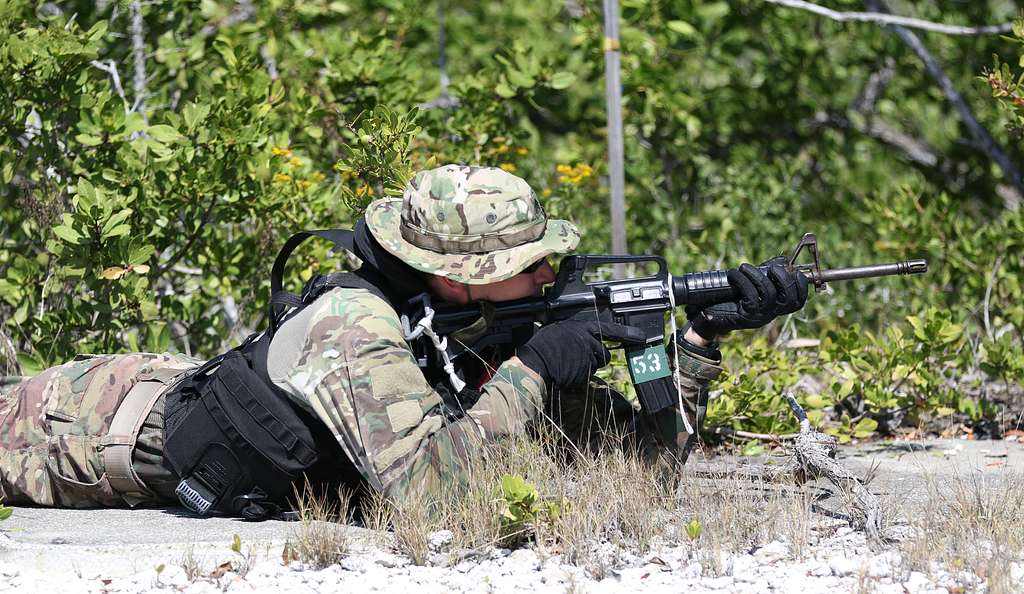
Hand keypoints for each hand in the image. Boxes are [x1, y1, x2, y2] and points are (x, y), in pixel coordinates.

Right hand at [517, 320, 643, 387]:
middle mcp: (589, 342)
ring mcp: (589, 358)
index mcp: (583, 328)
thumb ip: (576, 332)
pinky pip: (588, 375)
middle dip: (596, 356)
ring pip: (596, 365)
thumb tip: (583, 335)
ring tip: (568, 362)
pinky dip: (580, 374)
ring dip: (587, 365)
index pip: (611, 330)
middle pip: (604, 353)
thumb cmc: (543, 345)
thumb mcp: (560, 329)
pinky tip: (566, 370)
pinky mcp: (586, 372)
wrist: (536, 362)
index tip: (641, 336)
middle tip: (577, 356)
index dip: (628, 333)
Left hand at [686, 256, 807, 340]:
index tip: (792, 270)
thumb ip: (767, 273)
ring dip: (757, 275)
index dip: (800, 285)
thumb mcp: (752, 285)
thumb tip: (784, 260)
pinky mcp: (746, 316)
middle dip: (784, 278)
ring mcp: (760, 316)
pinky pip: (750, 296)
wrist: (709, 315)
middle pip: (789, 298)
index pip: (798, 301)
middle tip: (771, 268)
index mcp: (775, 307)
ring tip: (744, 267)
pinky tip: (733, 274)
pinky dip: (742, 280)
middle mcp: (771, 313)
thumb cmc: (731, 297)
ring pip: (769, 294)